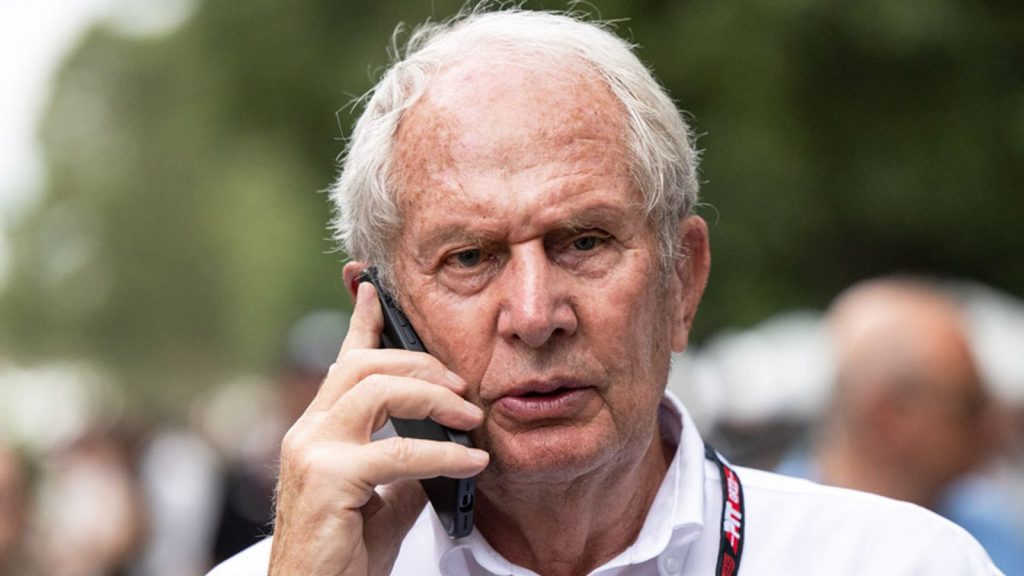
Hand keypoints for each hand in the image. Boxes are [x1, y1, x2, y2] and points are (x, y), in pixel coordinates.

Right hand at [269, 281, 488, 575]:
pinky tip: (472, 462)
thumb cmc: (345, 552)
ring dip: (433, 396)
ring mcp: (312, 452)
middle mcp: (308, 431)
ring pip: (376, 390)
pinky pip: (397, 450)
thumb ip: (402, 465)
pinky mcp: (328, 479)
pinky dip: (443, 452)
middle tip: (463, 388)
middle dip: (421, 364)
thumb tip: (442, 446)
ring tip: (472, 418)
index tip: (374, 289)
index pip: (343, 361)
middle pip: (364, 365)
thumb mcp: (382, 499)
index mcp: (320, 429)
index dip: (362, 323)